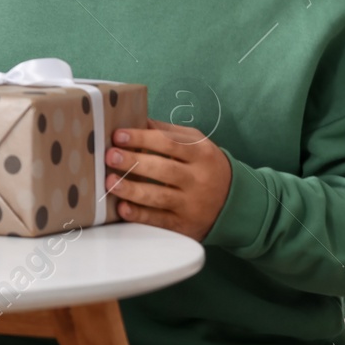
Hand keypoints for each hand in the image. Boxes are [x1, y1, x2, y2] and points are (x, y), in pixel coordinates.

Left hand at [104, 118, 230, 240]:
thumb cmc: (205, 165)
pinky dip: (140, 215)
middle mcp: (198, 179)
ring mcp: (192, 204)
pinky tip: (122, 208)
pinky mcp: (184, 225)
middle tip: (110, 156)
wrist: (235, 202)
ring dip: (132, 190)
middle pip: (164, 169)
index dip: (142, 138)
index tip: (118, 135)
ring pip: (159, 196)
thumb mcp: (195, 143)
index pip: (169, 143)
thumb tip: (133, 119)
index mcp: (201, 153)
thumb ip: (166, 132)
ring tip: (109, 182)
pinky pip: (160, 220)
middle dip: (134, 162)